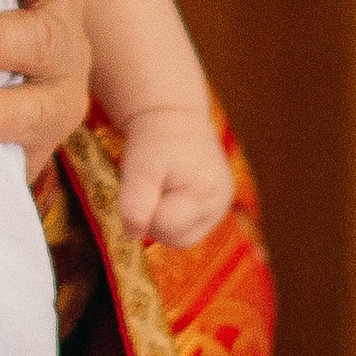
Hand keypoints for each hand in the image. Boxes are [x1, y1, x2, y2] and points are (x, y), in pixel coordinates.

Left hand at [116, 106, 233, 246]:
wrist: (174, 116)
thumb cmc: (154, 141)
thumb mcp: (139, 169)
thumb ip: (135, 205)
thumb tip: (133, 237)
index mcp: (206, 193)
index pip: (164, 228)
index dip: (144, 211)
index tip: (145, 183)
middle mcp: (220, 204)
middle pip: (176, 239)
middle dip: (155, 218)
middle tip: (152, 186)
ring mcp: (221, 206)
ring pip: (182, 238)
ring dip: (163, 219)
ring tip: (161, 188)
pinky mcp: (217, 206)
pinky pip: (189, 228)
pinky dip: (174, 216)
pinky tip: (171, 192)